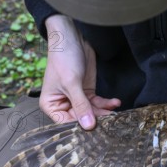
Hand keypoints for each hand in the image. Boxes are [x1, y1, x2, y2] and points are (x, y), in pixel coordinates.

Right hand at [41, 15, 120, 129]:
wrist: (72, 38)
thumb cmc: (63, 58)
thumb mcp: (71, 83)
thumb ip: (81, 105)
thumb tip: (88, 126)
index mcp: (51, 105)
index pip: (65, 123)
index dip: (80, 126)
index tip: (94, 129)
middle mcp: (63, 104)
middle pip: (81, 119)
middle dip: (95, 119)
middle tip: (110, 121)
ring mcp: (77, 99)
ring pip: (92, 112)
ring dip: (104, 111)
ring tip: (114, 110)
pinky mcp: (88, 92)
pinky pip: (98, 103)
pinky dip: (107, 103)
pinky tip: (115, 102)